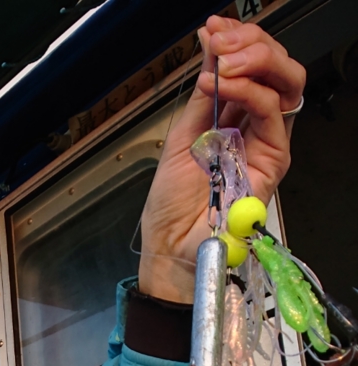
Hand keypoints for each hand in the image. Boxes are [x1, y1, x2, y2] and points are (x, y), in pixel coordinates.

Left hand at [138, 15, 304, 302]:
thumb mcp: (180, 139)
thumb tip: (209, 51)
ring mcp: (266, 142)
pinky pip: (270, 113)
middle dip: (250, 43)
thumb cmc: (172, 205)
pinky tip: (225, 83)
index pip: (247, 68)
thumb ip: (201, 98)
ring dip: (255, 59)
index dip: (235, 42)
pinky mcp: (273, 159)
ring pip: (283, 83)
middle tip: (221, 41)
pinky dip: (250, 90)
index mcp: (230, 118)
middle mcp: (253, 126)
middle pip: (273, 68)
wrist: (171, 246)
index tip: (212, 29)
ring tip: (224, 60)